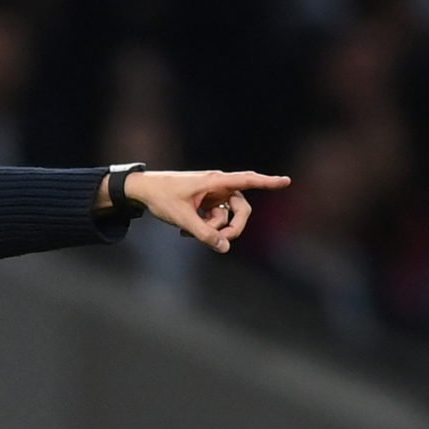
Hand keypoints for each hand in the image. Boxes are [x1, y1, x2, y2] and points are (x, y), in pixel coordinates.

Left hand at [125, 170, 290, 252]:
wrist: (142, 190)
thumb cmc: (161, 197)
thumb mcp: (182, 219)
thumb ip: (204, 234)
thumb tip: (225, 248)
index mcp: (214, 181)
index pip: (247, 180)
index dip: (267, 182)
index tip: (287, 181)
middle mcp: (217, 186)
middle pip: (241, 209)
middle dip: (234, 227)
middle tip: (221, 242)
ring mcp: (212, 195)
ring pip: (227, 217)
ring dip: (214, 229)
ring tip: (190, 234)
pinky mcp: (205, 203)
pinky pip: (215, 219)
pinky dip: (205, 228)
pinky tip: (185, 234)